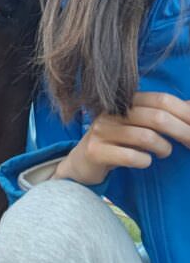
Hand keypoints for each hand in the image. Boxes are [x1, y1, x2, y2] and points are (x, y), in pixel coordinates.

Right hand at [54, 92, 189, 185]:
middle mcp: (113, 111)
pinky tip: (146, 161)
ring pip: (145, 137)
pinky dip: (144, 160)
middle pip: (157, 117)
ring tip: (164, 152)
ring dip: (163, 148)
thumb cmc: (118, 142)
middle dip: (182, 132)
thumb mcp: (140, 124)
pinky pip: (129, 156)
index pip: (162, 99)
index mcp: (126, 101)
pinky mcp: (95, 151)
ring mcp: (102, 130)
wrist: (83, 163)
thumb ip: (164, 114)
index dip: (185, 113)